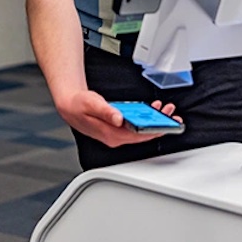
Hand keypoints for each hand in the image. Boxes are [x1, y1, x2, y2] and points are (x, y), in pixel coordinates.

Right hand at [56, 90, 177, 147]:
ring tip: (165, 110)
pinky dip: (145, 119)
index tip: (167, 124)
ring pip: (140, 130)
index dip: (154, 130)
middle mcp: (115, 137)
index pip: (138, 135)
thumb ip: (106, 111)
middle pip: (142, 134)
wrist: (70, 107)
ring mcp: (116, 134)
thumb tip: (118, 118)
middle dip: (159, 124)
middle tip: (172, 114)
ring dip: (153, 120)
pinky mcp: (117, 129)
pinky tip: (151, 111)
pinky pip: (135, 127)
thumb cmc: (79, 105)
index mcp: (111, 134)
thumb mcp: (92, 104)